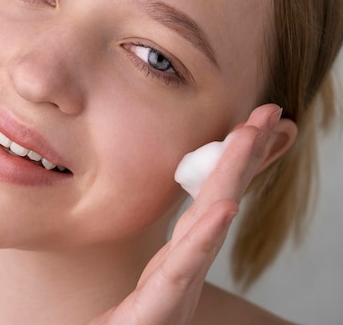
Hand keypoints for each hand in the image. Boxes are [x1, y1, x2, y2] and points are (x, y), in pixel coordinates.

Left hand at [88, 104, 283, 324]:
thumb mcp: (145, 281)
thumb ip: (160, 257)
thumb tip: (178, 225)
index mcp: (180, 254)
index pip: (213, 199)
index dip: (237, 163)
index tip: (256, 125)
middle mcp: (186, 263)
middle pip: (220, 199)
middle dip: (246, 155)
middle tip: (272, 112)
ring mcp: (177, 282)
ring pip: (209, 221)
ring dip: (232, 175)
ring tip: (251, 135)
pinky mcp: (160, 305)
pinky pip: (183, 266)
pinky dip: (206, 237)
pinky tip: (225, 208)